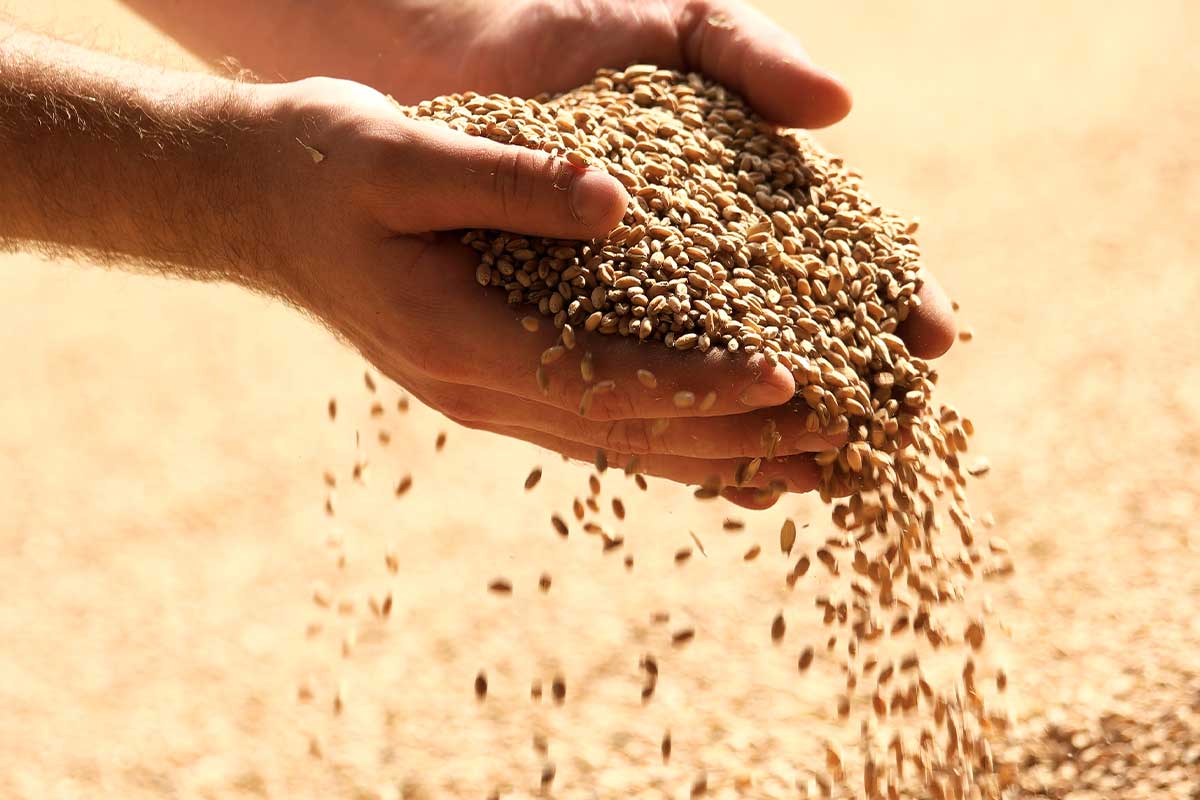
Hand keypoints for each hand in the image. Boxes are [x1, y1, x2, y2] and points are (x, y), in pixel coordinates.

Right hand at [262, 77, 859, 506]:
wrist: (258, 202)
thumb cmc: (323, 166)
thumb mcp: (400, 153)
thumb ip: (506, 180)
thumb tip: (619, 204)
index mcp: (459, 338)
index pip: (602, 376)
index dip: (700, 381)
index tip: (793, 379)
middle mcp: (481, 389)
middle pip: (629, 432)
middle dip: (738, 437)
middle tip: (841, 440)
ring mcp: (488, 395)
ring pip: (621, 443)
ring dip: (718, 455)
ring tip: (812, 463)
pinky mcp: (498, 379)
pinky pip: (597, 425)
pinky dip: (670, 438)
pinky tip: (729, 443)